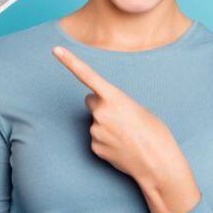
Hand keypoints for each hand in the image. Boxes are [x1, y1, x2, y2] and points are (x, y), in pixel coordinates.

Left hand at [51, 45, 185, 185]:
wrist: (157, 163)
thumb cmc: (154, 133)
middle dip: (100, 105)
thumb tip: (104, 113)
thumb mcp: (139, 109)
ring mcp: (95, 131)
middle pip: (91, 100)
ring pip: (95, 121)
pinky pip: (97, 138)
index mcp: (114, 97)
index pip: (87, 75)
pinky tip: (122, 147)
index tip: (55, 49)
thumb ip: (117, 104)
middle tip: (120, 117)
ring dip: (106, 125)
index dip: (69, 61)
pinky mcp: (94, 147)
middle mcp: (101, 112)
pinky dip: (107, 141)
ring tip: (126, 135)